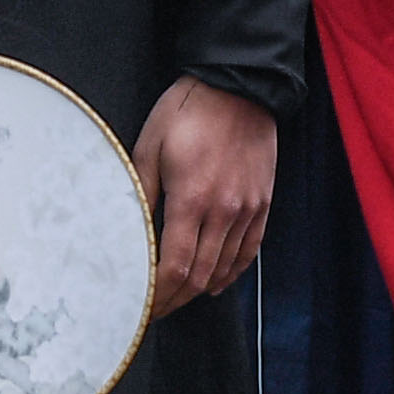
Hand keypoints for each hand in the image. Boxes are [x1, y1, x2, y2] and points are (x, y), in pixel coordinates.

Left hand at [137, 75, 275, 307]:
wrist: (240, 85)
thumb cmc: (189, 110)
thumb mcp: (150, 145)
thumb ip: (142, 193)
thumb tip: (130, 232)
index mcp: (191, 198)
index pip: (175, 266)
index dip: (159, 294)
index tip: (145, 303)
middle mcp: (224, 211)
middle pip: (201, 276)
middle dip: (176, 298)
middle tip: (157, 307)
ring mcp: (248, 209)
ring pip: (225, 268)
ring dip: (202, 289)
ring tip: (180, 297)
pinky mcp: (263, 203)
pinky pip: (250, 250)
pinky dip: (232, 272)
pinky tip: (217, 282)